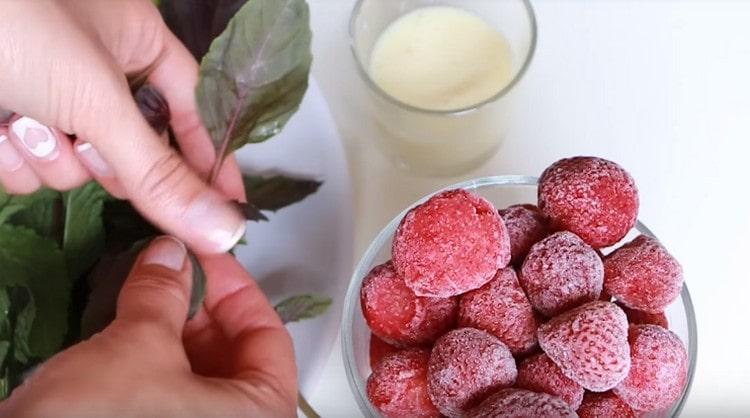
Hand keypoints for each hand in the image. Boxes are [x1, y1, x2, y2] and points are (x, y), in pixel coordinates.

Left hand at [0, 0, 245, 253]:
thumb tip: (224, 230)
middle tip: (91, 145)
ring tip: (19, 116)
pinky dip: (10, 156)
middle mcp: (97, 71)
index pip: (194, 114)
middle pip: (130, 150)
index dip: (213, 161)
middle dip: (103, 155)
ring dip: (48, 154)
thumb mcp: (98, 99)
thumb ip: (159, 173)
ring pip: (74, 165)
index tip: (229, 212)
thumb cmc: (16, 24)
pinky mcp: (5, 119)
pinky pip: (30, 165)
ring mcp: (47, 96)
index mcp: (137, 43)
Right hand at [0, 237, 296, 417]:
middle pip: (232, 353)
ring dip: (169, 331)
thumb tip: (171, 256)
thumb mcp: (139, 348)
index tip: (202, 257)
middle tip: (165, 271)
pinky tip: (123, 332)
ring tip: (140, 295)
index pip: (267, 335)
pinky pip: (167, 393)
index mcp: (261, 413)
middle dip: (196, 307)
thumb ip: (164, 294)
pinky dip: (150, 360)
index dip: (234, 287)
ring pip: (196, 372)